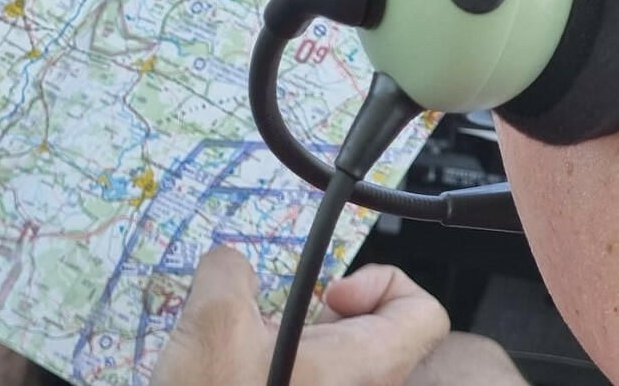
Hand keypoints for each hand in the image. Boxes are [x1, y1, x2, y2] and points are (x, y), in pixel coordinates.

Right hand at [151, 247, 447, 385]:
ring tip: (259, 345)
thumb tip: (231, 265)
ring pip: (346, 359)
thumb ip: (228, 271)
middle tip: (289, 320)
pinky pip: (321, 382)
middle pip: (382, 333)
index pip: (426, 316)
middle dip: (329, 312)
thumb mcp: (211, 320)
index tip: (329, 293)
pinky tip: (248, 372)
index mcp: (364, 367)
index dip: (382, 283)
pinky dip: (291, 366)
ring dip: (304, 340)